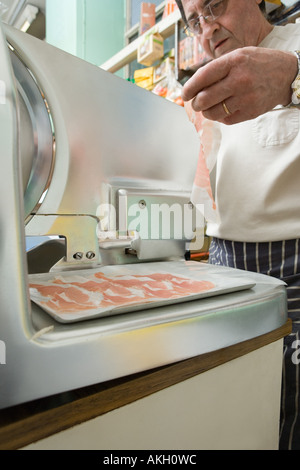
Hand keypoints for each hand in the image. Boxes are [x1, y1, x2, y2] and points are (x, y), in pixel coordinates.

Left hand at [181, 47, 297, 124]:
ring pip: (213, 113)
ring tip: (208, 107)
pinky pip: (225, 120)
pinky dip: (220, 117)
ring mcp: (246, 98)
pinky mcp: (250, 112)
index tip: (184, 95)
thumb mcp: (238, 55)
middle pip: (204, 99)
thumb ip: (218, 68)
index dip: (189, 89)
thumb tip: (194, 86)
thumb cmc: (258, 64)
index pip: (203, 77)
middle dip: (195, 104)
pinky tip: (223, 110)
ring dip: (206, 112)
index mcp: (234, 62)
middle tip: (196, 103)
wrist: (286, 74)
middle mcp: (239, 80)